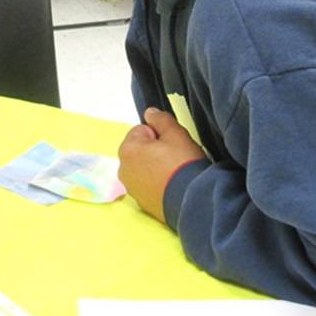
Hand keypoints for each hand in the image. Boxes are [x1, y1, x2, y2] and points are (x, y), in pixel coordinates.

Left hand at [117, 107, 205, 222]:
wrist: (192, 200)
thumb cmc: (183, 164)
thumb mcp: (176, 134)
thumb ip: (161, 120)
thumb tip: (149, 112)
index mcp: (127, 150)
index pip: (142, 130)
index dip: (159, 134)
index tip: (172, 144)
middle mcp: (123, 169)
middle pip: (140, 150)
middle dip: (155, 151)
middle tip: (175, 157)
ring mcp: (131, 188)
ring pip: (143, 168)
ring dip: (155, 167)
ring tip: (174, 172)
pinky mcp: (141, 203)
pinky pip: (147, 185)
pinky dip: (157, 183)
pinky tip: (171, 185)